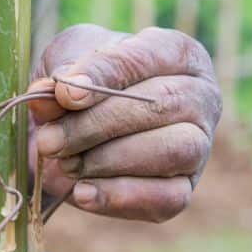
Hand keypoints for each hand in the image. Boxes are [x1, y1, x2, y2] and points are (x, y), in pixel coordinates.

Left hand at [28, 24, 220, 221]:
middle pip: (161, 105)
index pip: (148, 57)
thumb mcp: (65, 64)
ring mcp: (199, 147)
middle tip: (50, 139)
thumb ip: (62, 72)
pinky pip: (166, 198)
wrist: (72, 134)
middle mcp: (201, 98)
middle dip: (96, 125)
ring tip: (66, 163)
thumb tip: (59, 93)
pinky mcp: (183, 190)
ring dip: (108, 160)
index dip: (106, 75)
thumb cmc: (81, 86)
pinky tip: (83, 192)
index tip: (65, 92)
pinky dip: (119, 196)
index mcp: (179, 54)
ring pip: (171, 152)